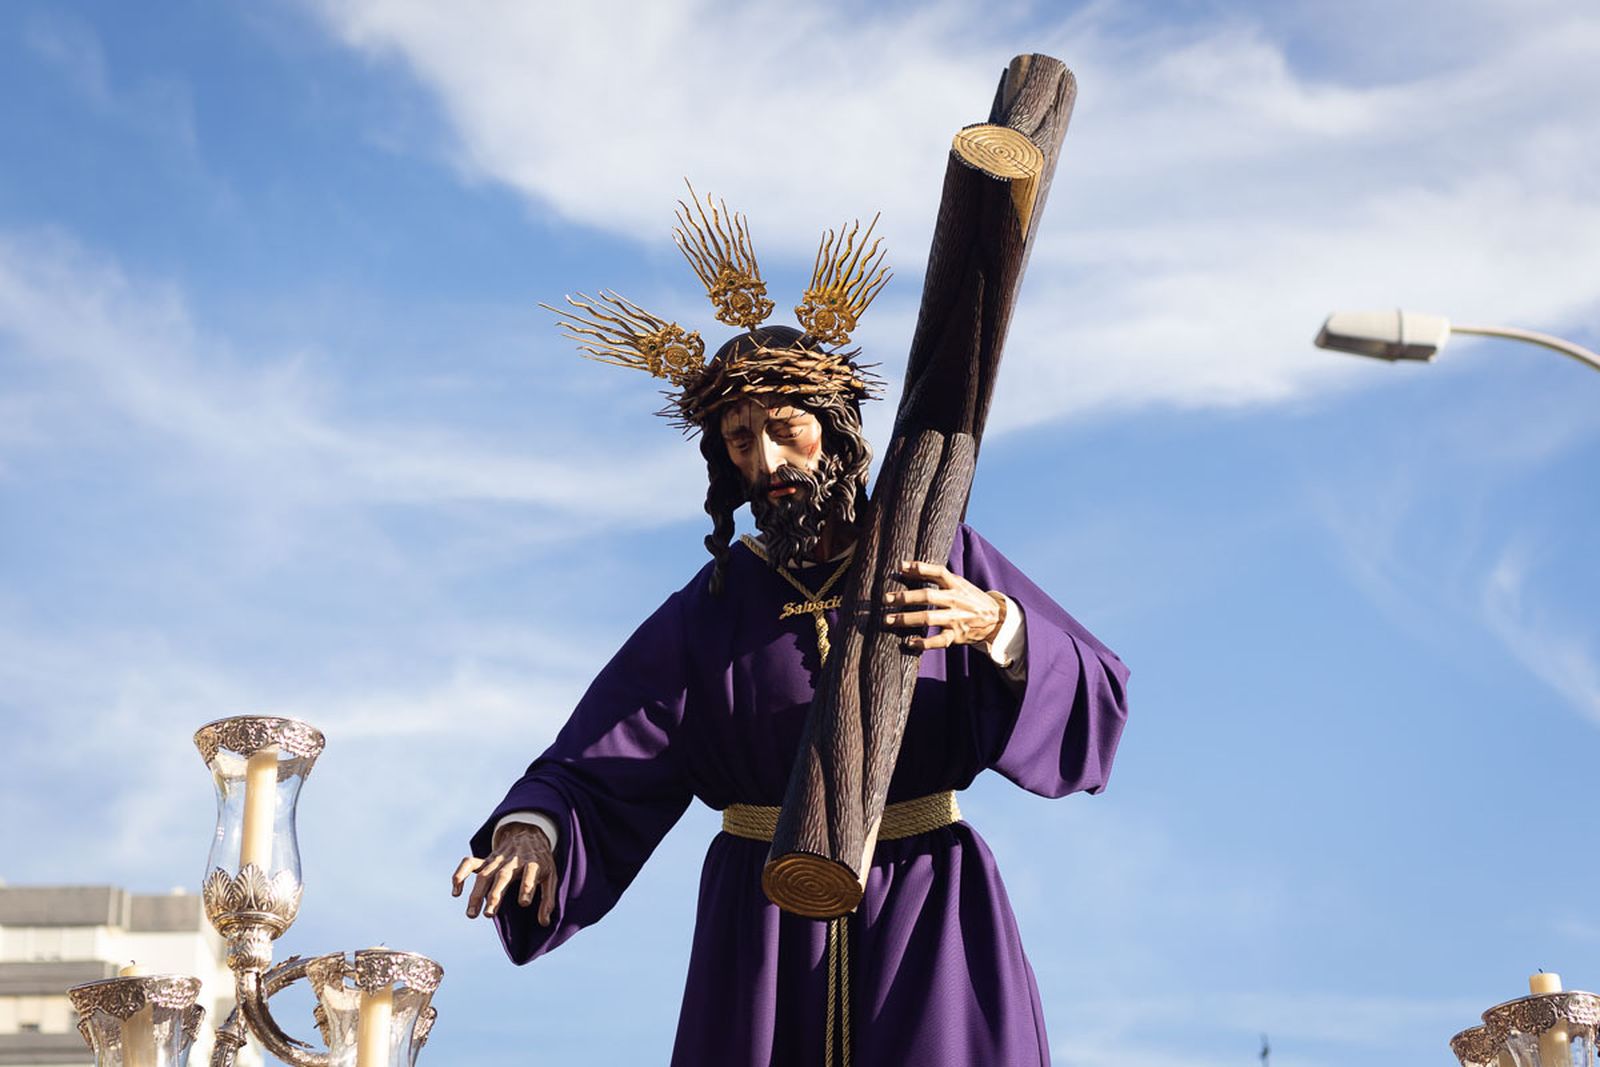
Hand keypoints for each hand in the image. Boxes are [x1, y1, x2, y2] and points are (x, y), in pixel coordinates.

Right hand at [451, 823, 556, 925]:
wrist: (528, 833)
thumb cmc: (541, 861)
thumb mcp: (551, 875)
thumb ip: (548, 899)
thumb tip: (544, 923)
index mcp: (533, 862)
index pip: (530, 873)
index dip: (527, 887)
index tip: (523, 903)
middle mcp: (514, 860)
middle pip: (503, 876)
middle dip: (495, 894)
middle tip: (488, 914)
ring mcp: (498, 860)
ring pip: (484, 874)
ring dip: (476, 893)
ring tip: (471, 914)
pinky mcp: (486, 859)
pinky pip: (469, 863)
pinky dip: (460, 874)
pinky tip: (456, 892)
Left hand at [882, 560, 1003, 650]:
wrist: (996, 618)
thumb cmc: (969, 598)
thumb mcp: (958, 583)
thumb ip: (934, 576)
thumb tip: (903, 567)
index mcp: (956, 584)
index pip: (938, 572)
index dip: (920, 568)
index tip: (900, 567)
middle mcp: (956, 600)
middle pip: (928, 596)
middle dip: (905, 597)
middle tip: (886, 599)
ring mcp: (956, 618)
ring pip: (929, 618)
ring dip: (907, 619)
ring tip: (888, 620)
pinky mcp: (957, 635)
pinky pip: (938, 641)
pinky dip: (923, 643)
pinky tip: (909, 642)